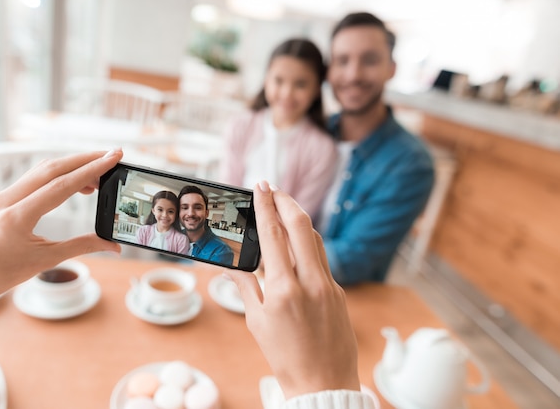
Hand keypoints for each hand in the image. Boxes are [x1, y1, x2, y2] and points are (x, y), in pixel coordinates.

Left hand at [0, 149, 123, 300]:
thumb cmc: (1, 273)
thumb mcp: (44, 261)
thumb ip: (81, 247)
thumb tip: (112, 245)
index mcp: (16, 218)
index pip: (61, 186)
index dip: (90, 170)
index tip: (111, 159)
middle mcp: (6, 200)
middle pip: (51, 168)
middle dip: (84, 159)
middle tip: (111, 156)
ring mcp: (1, 196)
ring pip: (41, 170)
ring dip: (71, 165)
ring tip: (97, 171)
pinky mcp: (1, 196)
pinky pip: (32, 178)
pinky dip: (57, 175)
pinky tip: (74, 182)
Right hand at [225, 181, 359, 398]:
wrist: (322, 383)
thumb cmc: (285, 358)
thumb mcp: (256, 322)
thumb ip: (244, 286)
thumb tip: (230, 264)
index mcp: (284, 289)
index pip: (274, 235)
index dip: (266, 206)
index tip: (261, 187)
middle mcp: (310, 282)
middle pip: (301, 226)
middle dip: (286, 201)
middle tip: (273, 189)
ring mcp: (328, 285)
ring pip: (316, 239)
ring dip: (299, 219)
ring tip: (284, 209)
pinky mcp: (339, 292)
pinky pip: (323, 258)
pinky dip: (309, 243)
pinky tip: (298, 243)